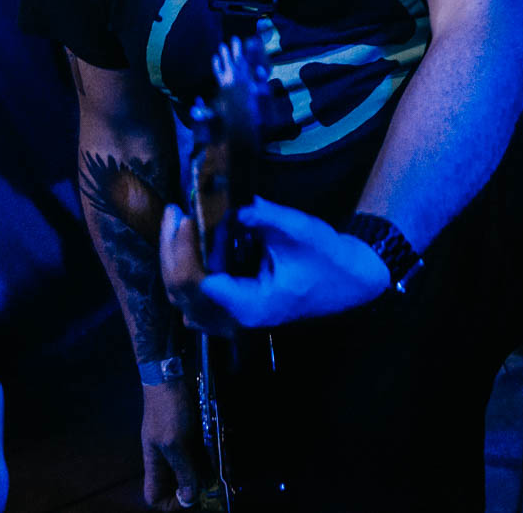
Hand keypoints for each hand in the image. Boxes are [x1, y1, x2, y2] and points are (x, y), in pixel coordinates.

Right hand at [140, 379, 204, 508]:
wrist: (169, 376)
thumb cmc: (167, 408)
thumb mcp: (177, 444)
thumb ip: (184, 471)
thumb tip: (190, 498)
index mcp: (155, 464)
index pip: (154, 496)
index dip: (170, 504)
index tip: (190, 498)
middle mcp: (164, 458)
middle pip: (177, 486)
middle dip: (196, 487)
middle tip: (213, 483)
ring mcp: (176, 446)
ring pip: (191, 470)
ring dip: (206, 470)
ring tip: (219, 466)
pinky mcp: (187, 434)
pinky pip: (198, 453)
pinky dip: (209, 455)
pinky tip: (217, 449)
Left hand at [159, 197, 389, 334]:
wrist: (350, 282)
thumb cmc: (329, 260)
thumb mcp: (301, 232)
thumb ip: (264, 216)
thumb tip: (231, 201)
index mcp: (250, 305)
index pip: (197, 281)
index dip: (184, 247)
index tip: (186, 213)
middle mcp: (235, 319)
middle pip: (181, 290)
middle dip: (172, 248)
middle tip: (174, 211)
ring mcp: (232, 320)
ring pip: (182, 297)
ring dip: (174, 259)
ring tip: (176, 223)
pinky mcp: (232, 312)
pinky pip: (194, 298)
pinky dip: (184, 272)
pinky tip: (186, 245)